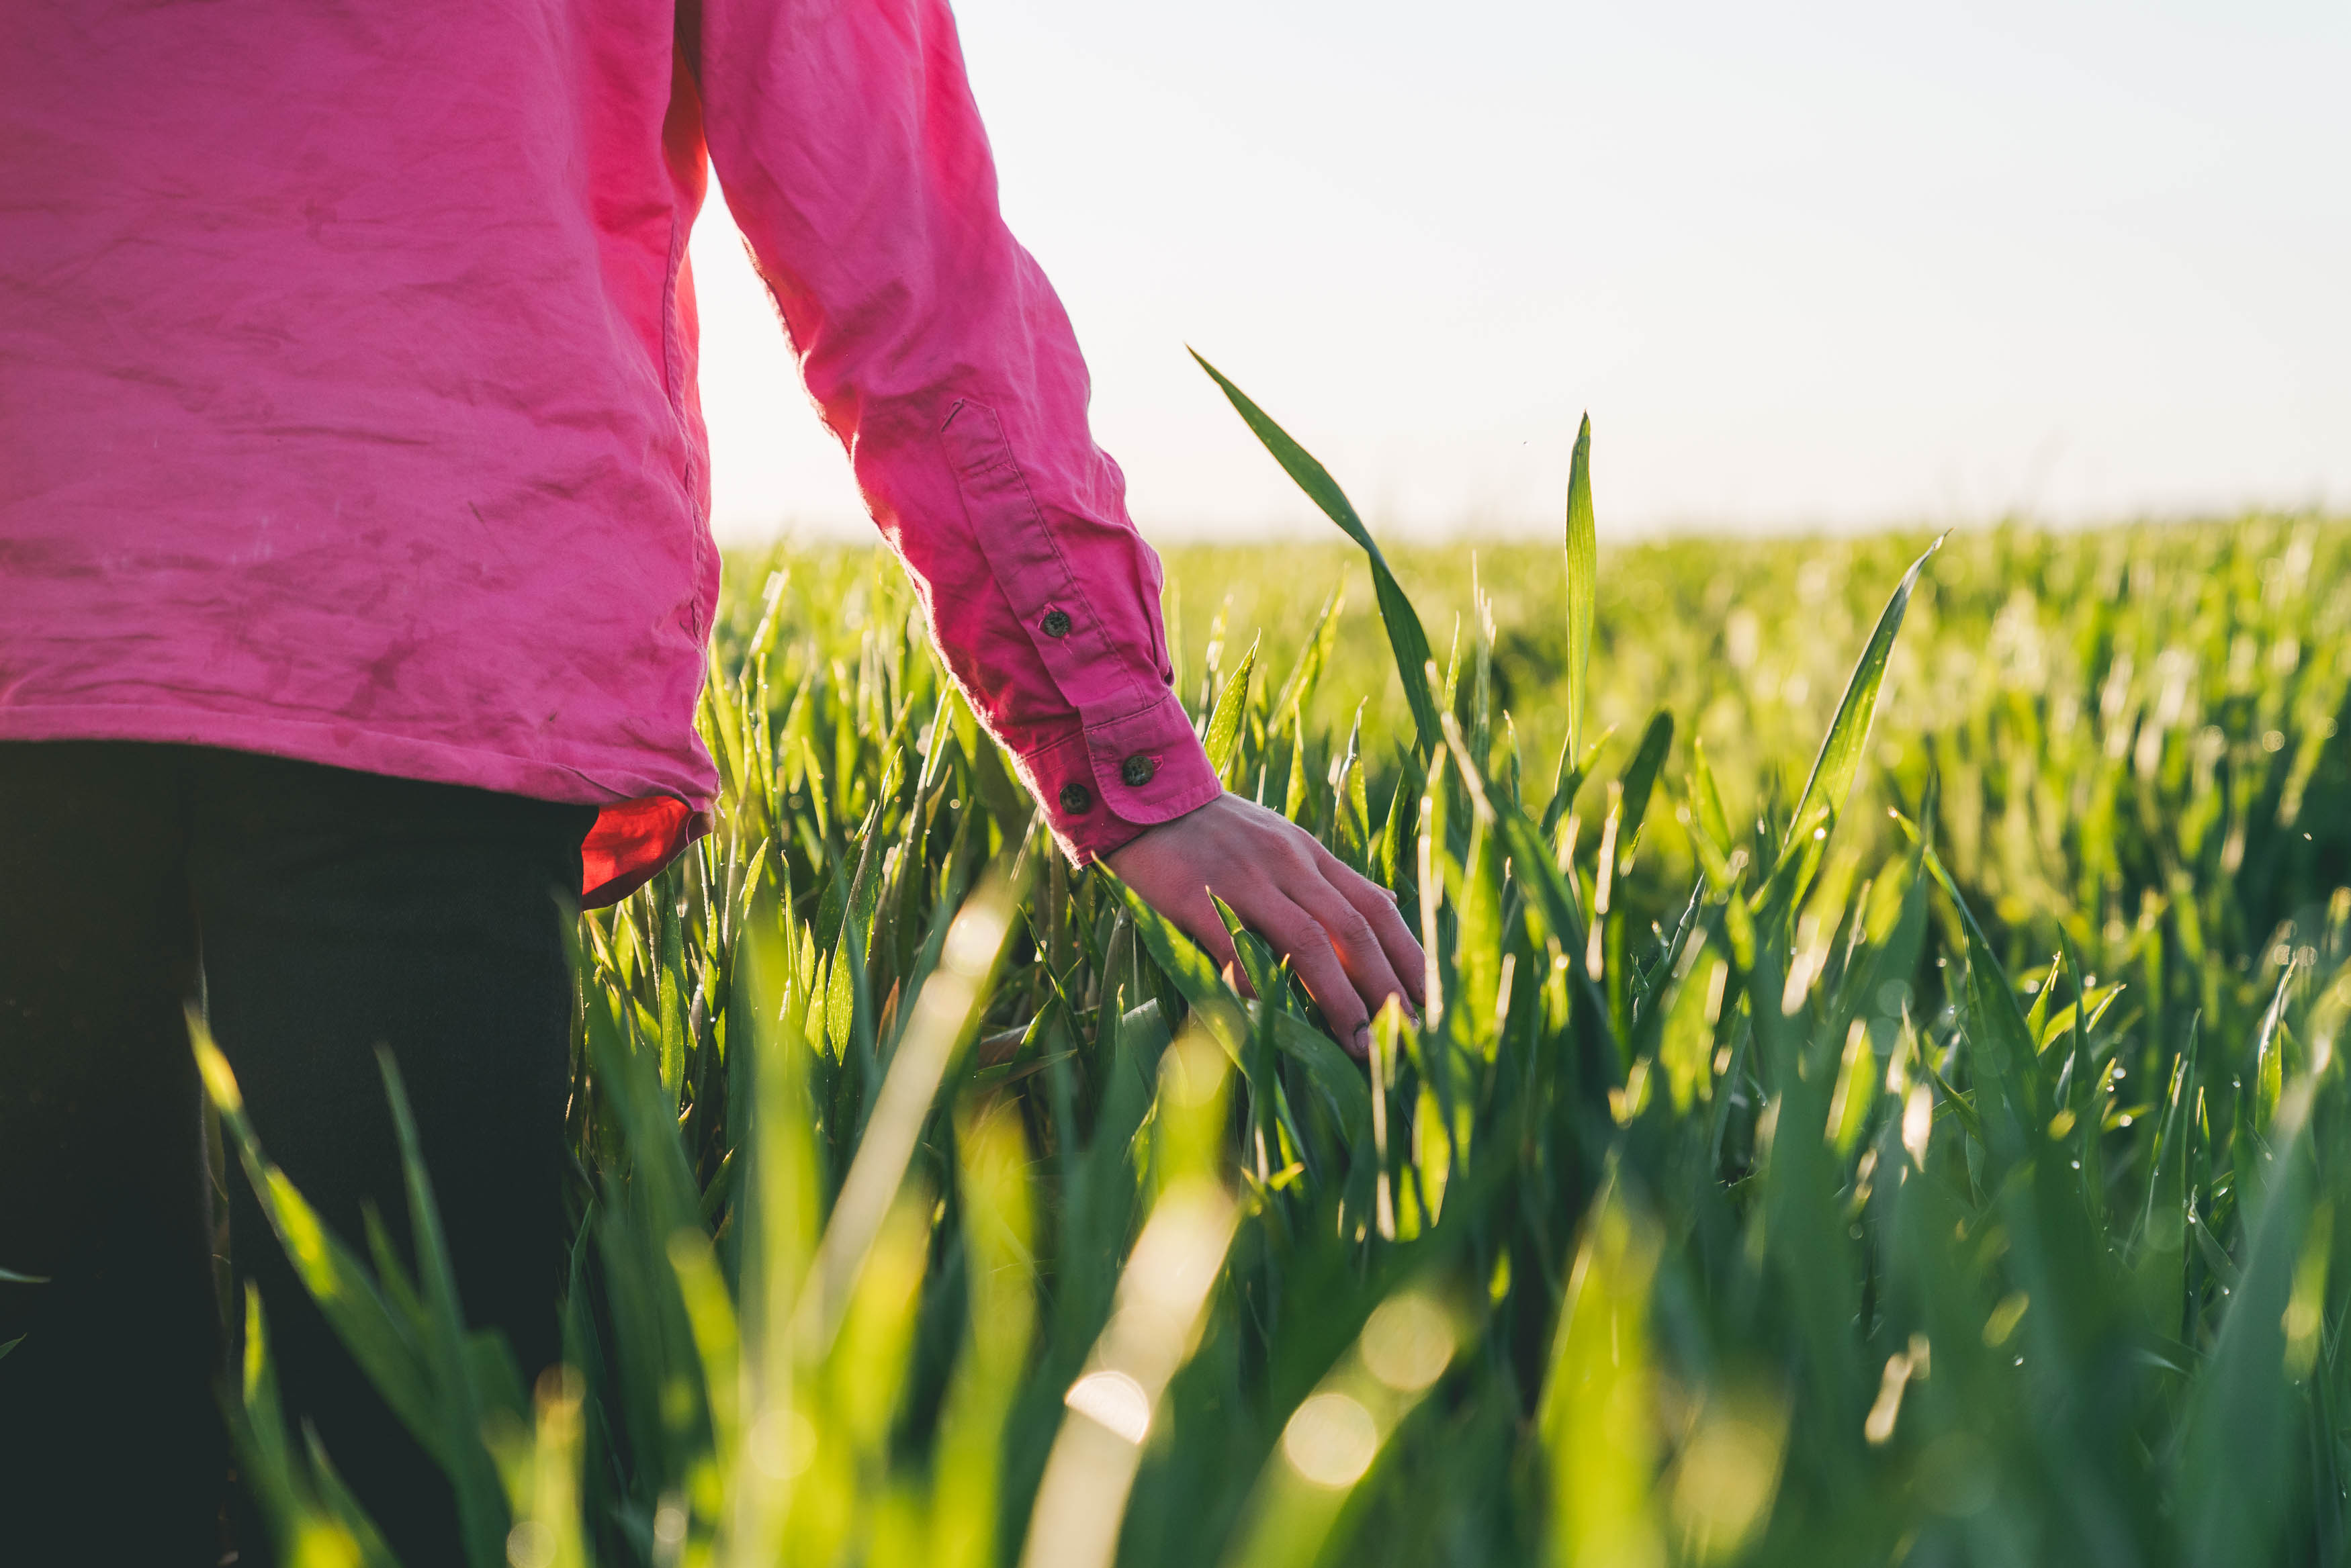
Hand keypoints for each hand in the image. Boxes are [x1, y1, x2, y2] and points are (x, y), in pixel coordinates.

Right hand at [1103, 791, 1423, 1055]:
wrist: (1142, 797)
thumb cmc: (1214, 832)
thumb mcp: (1281, 844)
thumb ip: (1323, 880)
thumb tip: (1380, 914)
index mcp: (1310, 854)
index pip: (1375, 908)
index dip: (1408, 958)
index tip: (1429, 1004)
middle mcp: (1286, 862)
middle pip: (1352, 928)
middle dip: (1385, 987)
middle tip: (1405, 1037)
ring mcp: (1241, 877)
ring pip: (1306, 940)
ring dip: (1337, 996)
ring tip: (1356, 1042)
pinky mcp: (1194, 892)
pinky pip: (1234, 944)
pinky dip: (1258, 982)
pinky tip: (1273, 1017)